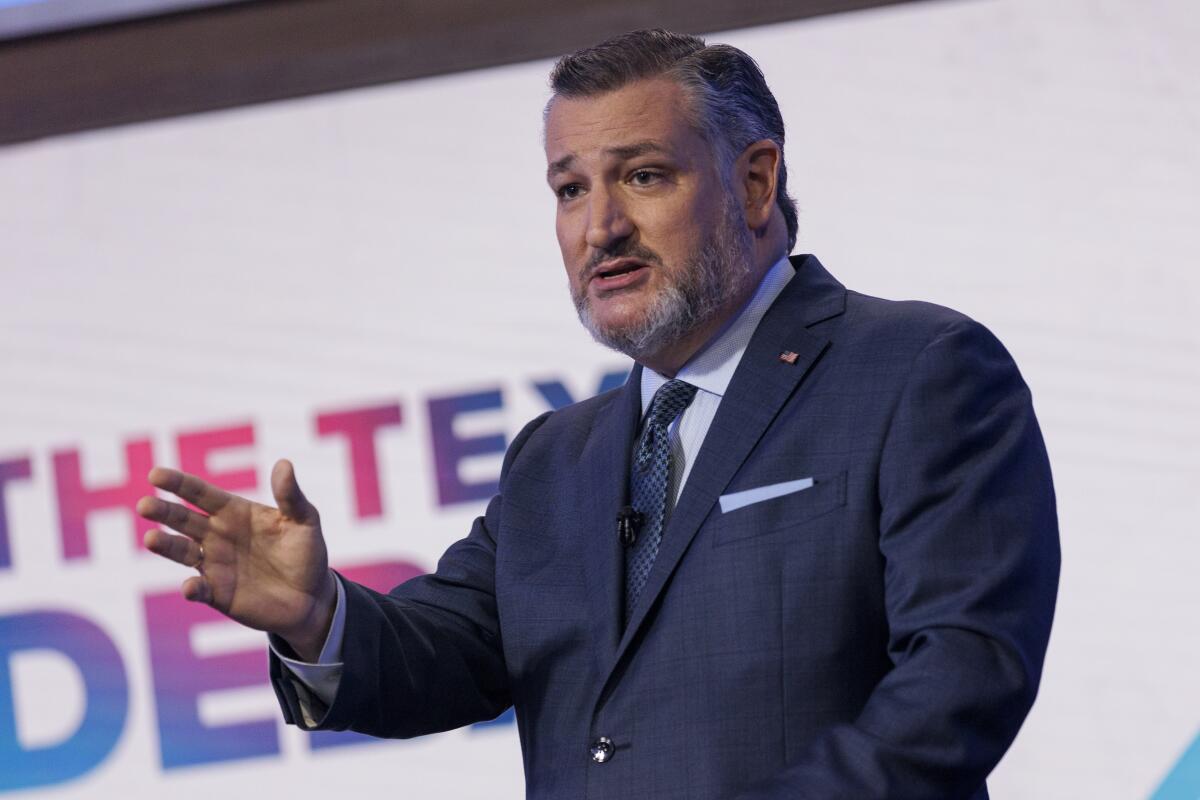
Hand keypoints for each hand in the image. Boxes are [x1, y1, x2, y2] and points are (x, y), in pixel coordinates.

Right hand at [137, 459, 336, 660]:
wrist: (312, 597)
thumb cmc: (306, 553)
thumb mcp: (305, 521)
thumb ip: (291, 496)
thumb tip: (284, 463)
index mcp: (234, 512)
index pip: (201, 494)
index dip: (179, 483)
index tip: (156, 474)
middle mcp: (217, 535)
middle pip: (183, 519)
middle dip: (163, 511)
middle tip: (145, 504)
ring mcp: (214, 564)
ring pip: (182, 552)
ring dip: (166, 546)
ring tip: (151, 540)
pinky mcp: (217, 593)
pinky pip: (199, 589)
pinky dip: (193, 588)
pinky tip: (190, 586)